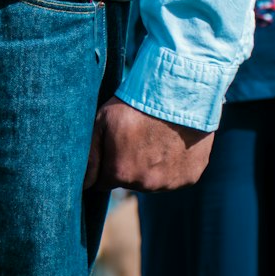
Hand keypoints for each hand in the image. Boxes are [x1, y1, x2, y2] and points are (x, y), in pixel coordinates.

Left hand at [84, 99, 213, 192]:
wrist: (181, 91)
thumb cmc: (138, 103)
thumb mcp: (103, 120)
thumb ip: (89, 155)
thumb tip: (84, 183)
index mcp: (120, 172)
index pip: (104, 182)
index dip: (108, 163)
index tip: (115, 145)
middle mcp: (145, 184)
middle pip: (130, 181)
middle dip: (130, 164)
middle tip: (138, 136)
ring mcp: (169, 182)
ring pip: (153, 180)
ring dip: (152, 165)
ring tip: (157, 137)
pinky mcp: (189, 177)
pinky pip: (176, 176)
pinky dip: (173, 163)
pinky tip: (174, 142)